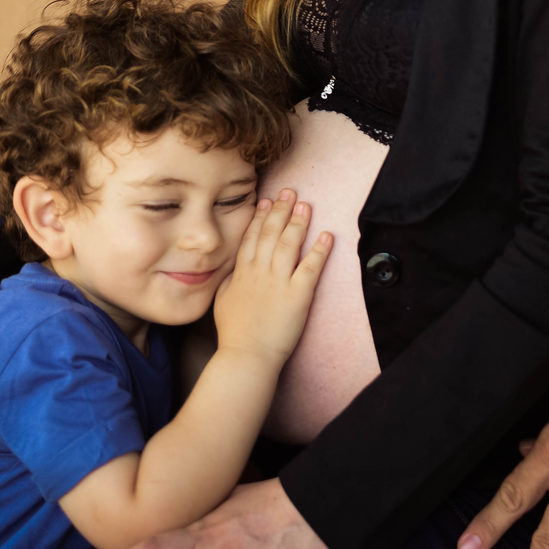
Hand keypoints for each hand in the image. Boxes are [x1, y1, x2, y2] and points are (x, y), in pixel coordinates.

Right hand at [213, 190, 331, 366]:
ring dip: (299, 222)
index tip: (266, 200)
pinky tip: (326, 235)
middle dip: (281, 209)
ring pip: (289, 243)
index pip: (252, 237)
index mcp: (242, 272)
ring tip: (306, 205)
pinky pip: (311, 267)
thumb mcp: (222, 301)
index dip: (260, 216)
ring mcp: (279, 282)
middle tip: (289, 191)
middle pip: (271, 233)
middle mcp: (260, 272)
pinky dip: (320, 249)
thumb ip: (228, 280)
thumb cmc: (234, 333)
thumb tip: (233, 267)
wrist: (247, 356)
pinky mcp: (298, 295)